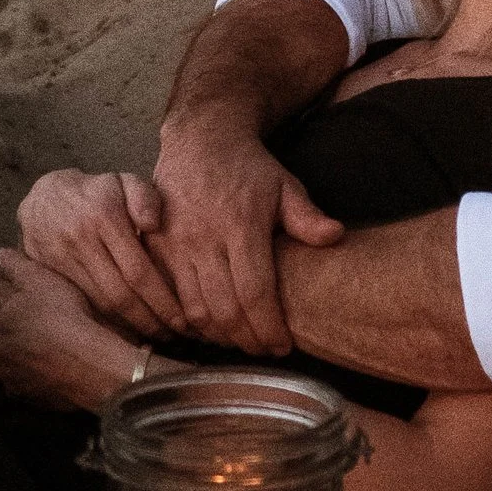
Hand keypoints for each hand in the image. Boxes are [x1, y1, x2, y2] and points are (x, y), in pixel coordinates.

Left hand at [0, 249, 146, 412]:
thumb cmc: (65, 317)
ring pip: (9, 364)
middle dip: (0, 332)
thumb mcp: (40, 278)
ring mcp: (15, 380)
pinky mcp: (34, 398)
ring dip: (18, 356)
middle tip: (21, 323)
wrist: (91, 365)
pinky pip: (29, 385)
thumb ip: (14, 266)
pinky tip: (54, 368)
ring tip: (41, 347)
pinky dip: (36, 377)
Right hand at [16, 169, 186, 337]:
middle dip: (151, 321)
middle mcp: (81, 240)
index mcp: (105, 216)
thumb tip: (153, 224)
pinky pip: (85, 304)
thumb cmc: (99, 192)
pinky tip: (132, 330)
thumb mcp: (125, 181)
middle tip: (175, 336)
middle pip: (120, 295)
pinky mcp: (51, 274)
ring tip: (158, 336)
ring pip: (101, 304)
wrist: (45, 197)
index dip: (162, 300)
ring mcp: (63, 259)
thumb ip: (145, 197)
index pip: (138, 270)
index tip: (183, 320)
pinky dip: (110, 322)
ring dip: (132, 326)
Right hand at [148, 111, 342, 356]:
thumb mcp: (285, 185)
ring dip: (218, 336)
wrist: (200, 138)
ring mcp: (175, 244)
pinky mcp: (156, 247)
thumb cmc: (249, 168)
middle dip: (247, 341)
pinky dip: (189, 320)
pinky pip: (170, 296)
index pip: (255, 293)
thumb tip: (335, 236)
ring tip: (240, 343)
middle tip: (264, 351)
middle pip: (224, 309)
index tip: (283, 347)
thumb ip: (307, 216)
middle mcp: (203, 238)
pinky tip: (208, 327)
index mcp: (240, 225)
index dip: (268, 328)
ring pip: (194, 309)